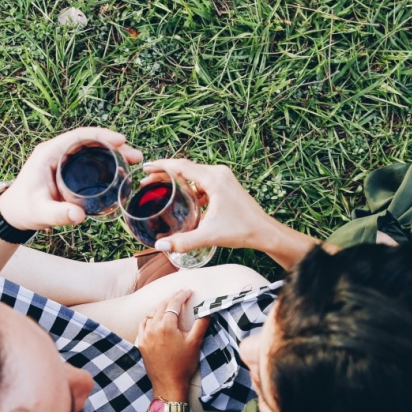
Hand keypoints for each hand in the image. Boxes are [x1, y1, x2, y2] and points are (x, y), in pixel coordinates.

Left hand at [0, 128, 142, 230]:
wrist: (13, 214)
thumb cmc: (24, 210)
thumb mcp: (40, 212)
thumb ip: (58, 214)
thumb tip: (79, 216)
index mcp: (49, 153)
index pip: (79, 136)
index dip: (102, 135)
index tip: (121, 140)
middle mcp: (57, 152)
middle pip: (90, 141)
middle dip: (115, 145)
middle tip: (136, 157)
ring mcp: (63, 160)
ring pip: (92, 150)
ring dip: (113, 153)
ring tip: (133, 162)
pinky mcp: (67, 169)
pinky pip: (90, 160)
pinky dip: (106, 162)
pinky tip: (120, 171)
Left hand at [135, 289, 209, 396]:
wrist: (168, 384)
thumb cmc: (183, 365)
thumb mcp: (195, 343)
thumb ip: (201, 324)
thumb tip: (208, 310)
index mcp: (166, 326)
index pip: (174, 303)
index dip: (182, 295)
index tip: (188, 291)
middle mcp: (153, 328)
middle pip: (162, 306)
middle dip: (172, 298)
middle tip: (181, 294)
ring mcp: (145, 336)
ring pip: (151, 314)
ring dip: (161, 307)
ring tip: (170, 304)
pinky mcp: (141, 343)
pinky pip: (143, 325)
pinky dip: (150, 318)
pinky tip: (155, 318)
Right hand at [140, 159, 273, 253]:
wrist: (265, 231)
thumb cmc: (242, 230)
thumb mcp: (209, 236)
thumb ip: (183, 241)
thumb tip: (159, 246)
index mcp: (214, 179)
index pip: (181, 166)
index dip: (161, 165)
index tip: (145, 167)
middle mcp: (218, 173)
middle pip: (185, 168)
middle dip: (165, 173)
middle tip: (147, 181)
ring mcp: (223, 178)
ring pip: (194, 174)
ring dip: (177, 180)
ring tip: (160, 189)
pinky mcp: (226, 185)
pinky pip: (202, 181)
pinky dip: (190, 186)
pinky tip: (181, 199)